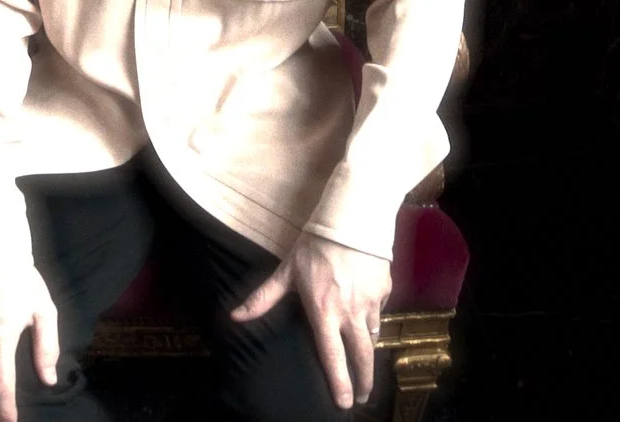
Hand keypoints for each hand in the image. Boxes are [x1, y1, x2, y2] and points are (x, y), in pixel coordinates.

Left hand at [229, 231, 391, 408]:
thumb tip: (234, 316)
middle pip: (362, 356)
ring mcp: (371, 302)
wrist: (352, 217)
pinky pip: (379, 311)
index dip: (339, 383)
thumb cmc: (315, 245)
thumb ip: (262, 298)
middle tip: (364, 396)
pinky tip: (365, 312)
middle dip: (364, 380)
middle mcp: (350, 312)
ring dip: (367, 348)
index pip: (333, 356)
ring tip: (363, 358)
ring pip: (372, 334)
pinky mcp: (385, 290)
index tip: (345, 402)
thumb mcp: (286, 271)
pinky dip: (372, 317)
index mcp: (324, 312)